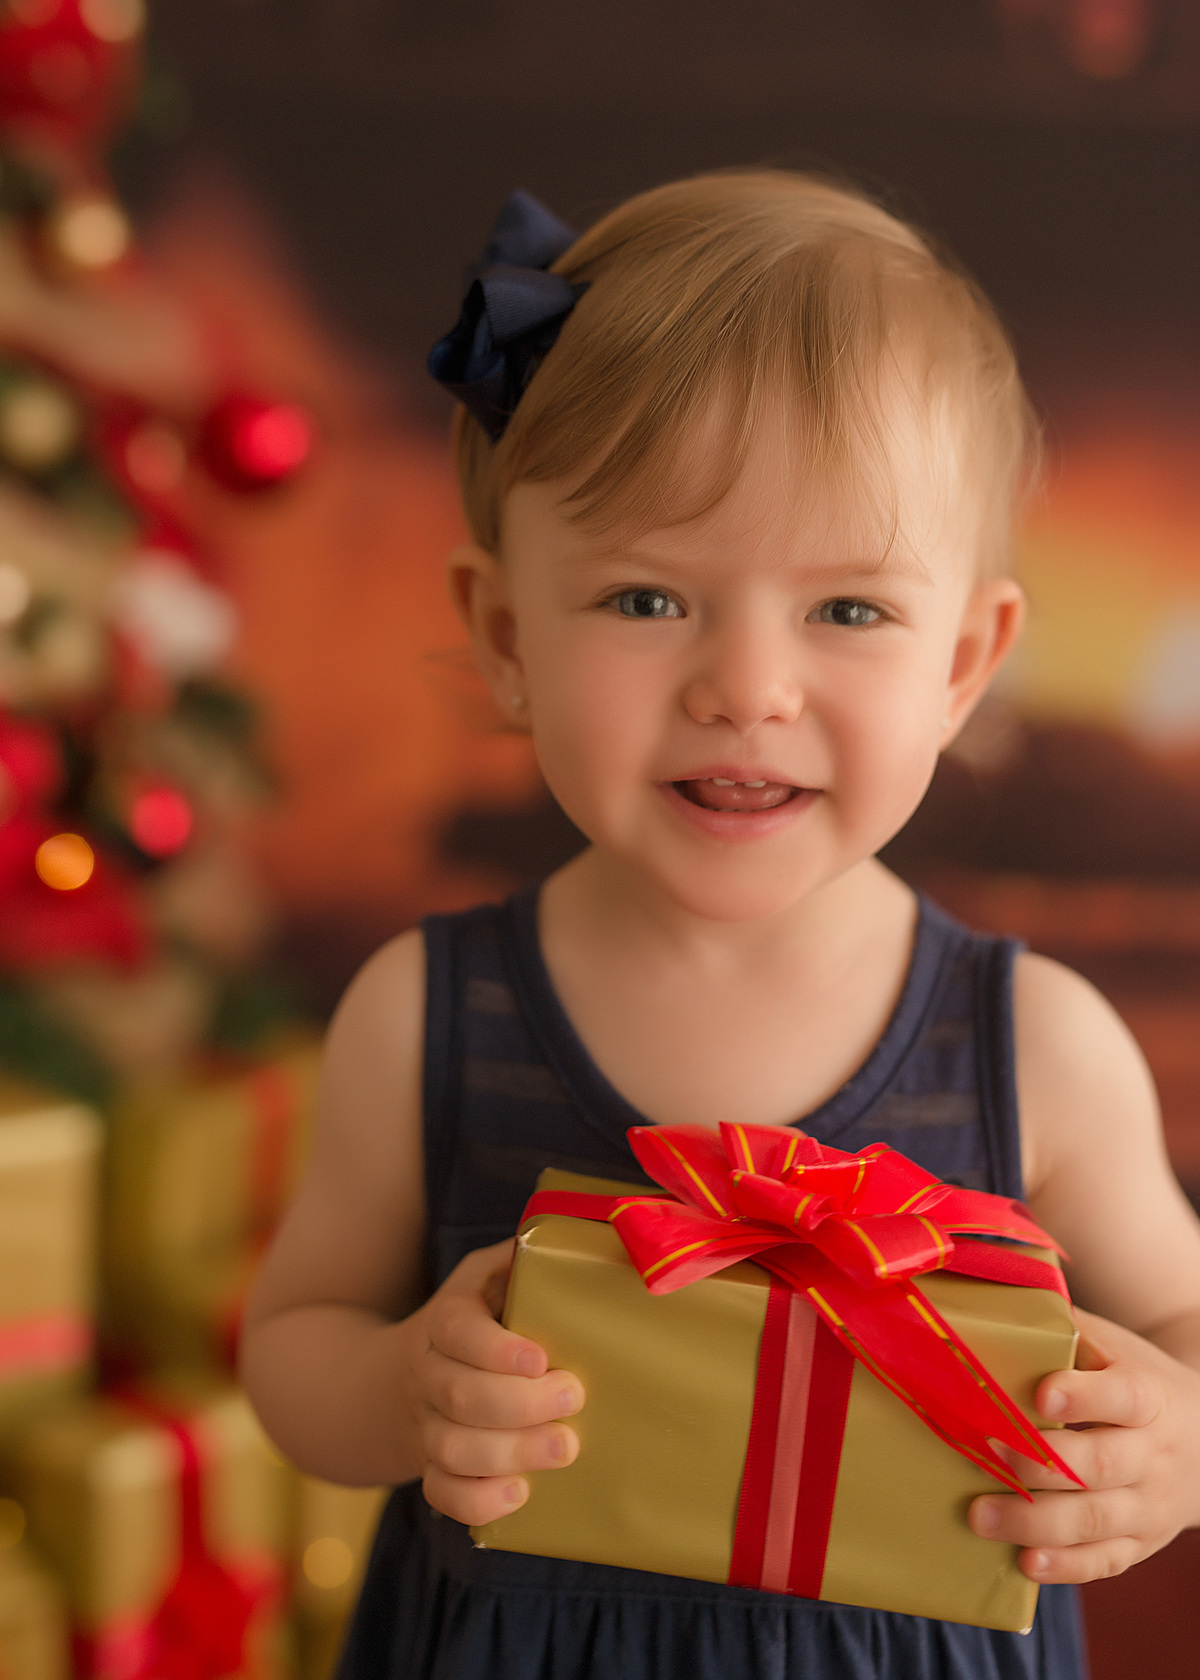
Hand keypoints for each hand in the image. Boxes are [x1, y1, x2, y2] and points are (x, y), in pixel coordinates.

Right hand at [399, 1240, 584, 1525]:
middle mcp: (429, 1375)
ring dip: (511, 1454)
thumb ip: (520, 1259)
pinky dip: (478, 1501)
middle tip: (572, 1398)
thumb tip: (571, 1238)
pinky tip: (520, 1493)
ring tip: (564, 1448)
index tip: (542, 1359)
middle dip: (521, 1404)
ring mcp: (427, 1427)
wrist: (400, 1380)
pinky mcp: (431, 1468)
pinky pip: (443, 1494)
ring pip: (454, 1449)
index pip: (459, 1333)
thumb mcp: (484, 1277)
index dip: (497, 1350)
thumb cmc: (472, 1320)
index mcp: (445, 1322)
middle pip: (462, 1396)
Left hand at [968, 1308, 1199, 1581]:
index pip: (1124, 1397)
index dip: (1085, 1396)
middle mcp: (1154, 1455)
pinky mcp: (1139, 1544)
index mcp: (1149, 1397)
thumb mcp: (1114, 1348)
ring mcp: (1149, 1506)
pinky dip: (1065, 1566)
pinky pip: (1105, 1562)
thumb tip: (998, 1301)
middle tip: (987, 1451)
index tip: (1042, 1393)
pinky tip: (1024, 1562)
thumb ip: (1066, 1330)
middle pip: (1102, 1465)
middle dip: (1040, 1464)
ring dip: (1035, 1522)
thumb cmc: (1135, 1381)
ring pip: (1096, 1521)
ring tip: (980, 1515)